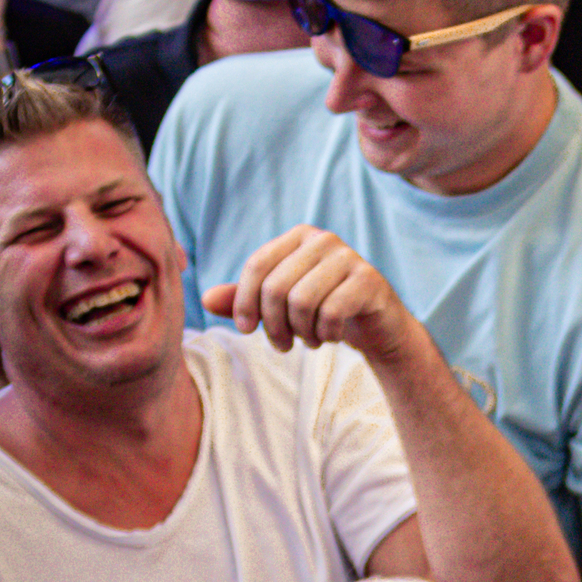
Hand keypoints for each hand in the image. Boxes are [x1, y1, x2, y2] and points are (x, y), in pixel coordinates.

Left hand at [202, 229, 420, 372]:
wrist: (377, 327)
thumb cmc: (324, 311)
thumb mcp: (280, 306)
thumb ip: (245, 299)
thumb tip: (204, 298)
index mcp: (298, 237)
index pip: (257, 266)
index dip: (243, 302)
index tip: (245, 329)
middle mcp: (323, 240)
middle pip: (276, 287)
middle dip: (273, 324)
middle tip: (282, 344)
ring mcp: (349, 258)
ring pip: (302, 301)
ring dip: (301, 332)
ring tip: (308, 340)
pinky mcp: (370, 280)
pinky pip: (331, 312)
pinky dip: (325, 334)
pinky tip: (330, 337)